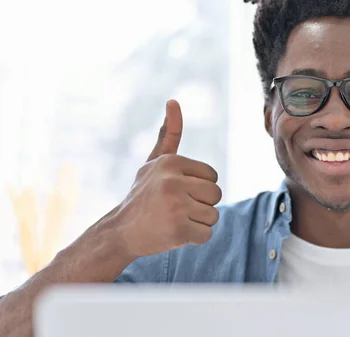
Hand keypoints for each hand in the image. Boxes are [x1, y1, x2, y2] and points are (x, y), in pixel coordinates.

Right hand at [107, 100, 221, 258]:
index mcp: (170, 163)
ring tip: (174, 220)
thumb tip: (173, 101)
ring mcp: (175, 206)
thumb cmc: (143, 195)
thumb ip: (168, 135)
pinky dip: (194, 239)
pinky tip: (174, 234)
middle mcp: (172, 181)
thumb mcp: (153, 163)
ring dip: (198, 222)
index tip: (177, 192)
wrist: (120, 231)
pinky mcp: (178, 229)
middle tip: (177, 209)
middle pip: (216, 195)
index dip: (199, 188)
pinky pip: (206, 234)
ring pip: (213, 216)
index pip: (212, 177)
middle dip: (202, 205)